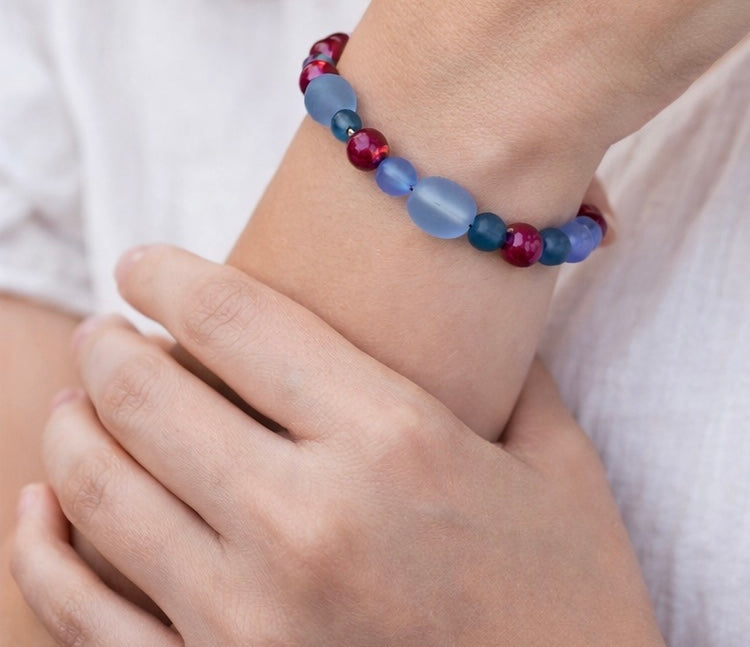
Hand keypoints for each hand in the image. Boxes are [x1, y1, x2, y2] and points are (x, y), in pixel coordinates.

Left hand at [13, 245, 661, 645]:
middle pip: (147, 396)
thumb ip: (511, 373)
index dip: (170, 277)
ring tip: (79, 402)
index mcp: (393, 443)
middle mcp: (307, 520)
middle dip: (108, 346)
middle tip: (107, 329)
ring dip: (73, 429)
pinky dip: (45, 551)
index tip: (142, 261)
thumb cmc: (575, 601)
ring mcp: (249, 620)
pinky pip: (86, 614)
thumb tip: (478, 309)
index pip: (237, 321)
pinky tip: (42, 507)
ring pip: (101, 491)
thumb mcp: (558, 468)